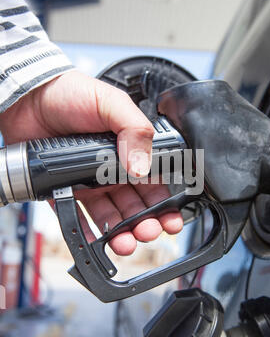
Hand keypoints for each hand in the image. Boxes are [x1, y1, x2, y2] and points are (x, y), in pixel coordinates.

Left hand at [0, 70, 182, 254]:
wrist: (30, 97)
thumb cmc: (71, 93)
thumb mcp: (111, 103)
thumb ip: (135, 130)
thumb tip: (143, 166)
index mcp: (130, 150)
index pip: (155, 182)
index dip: (165, 203)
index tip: (172, 220)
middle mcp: (112, 170)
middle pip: (135, 205)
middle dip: (146, 223)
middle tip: (149, 232)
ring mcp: (89, 183)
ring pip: (111, 216)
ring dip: (121, 233)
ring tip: (125, 242)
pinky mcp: (64, 190)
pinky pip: (77, 217)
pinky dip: (87, 233)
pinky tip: (98, 242)